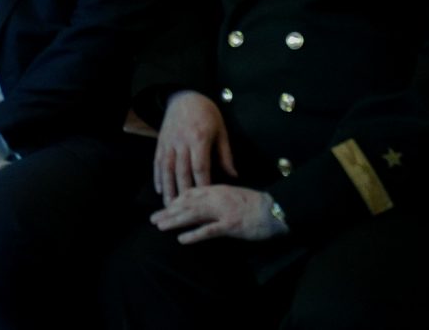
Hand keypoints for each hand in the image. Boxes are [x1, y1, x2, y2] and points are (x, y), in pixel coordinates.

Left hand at [152, 183, 282, 244]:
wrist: (275, 209)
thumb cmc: (255, 204)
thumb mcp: (232, 195)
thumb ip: (215, 197)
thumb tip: (199, 203)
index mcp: (216, 190)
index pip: (190, 193)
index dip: (175, 200)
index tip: (163, 207)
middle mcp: (216, 198)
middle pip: (187, 204)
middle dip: (168, 211)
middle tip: (153, 219)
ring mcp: (223, 212)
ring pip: (193, 215)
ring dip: (175, 221)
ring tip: (160, 226)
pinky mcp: (230, 225)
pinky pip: (209, 230)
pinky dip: (194, 234)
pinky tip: (182, 239)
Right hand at [153, 90, 236, 199]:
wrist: (185, 95)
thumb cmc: (207, 113)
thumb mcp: (221, 131)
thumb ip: (225, 155)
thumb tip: (233, 175)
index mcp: (199, 139)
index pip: (200, 167)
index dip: (202, 185)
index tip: (205, 201)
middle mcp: (182, 142)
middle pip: (182, 171)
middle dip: (183, 193)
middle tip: (184, 211)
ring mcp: (169, 142)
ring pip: (167, 169)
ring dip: (167, 189)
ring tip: (169, 206)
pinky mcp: (161, 142)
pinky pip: (157, 161)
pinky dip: (157, 176)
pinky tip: (158, 188)